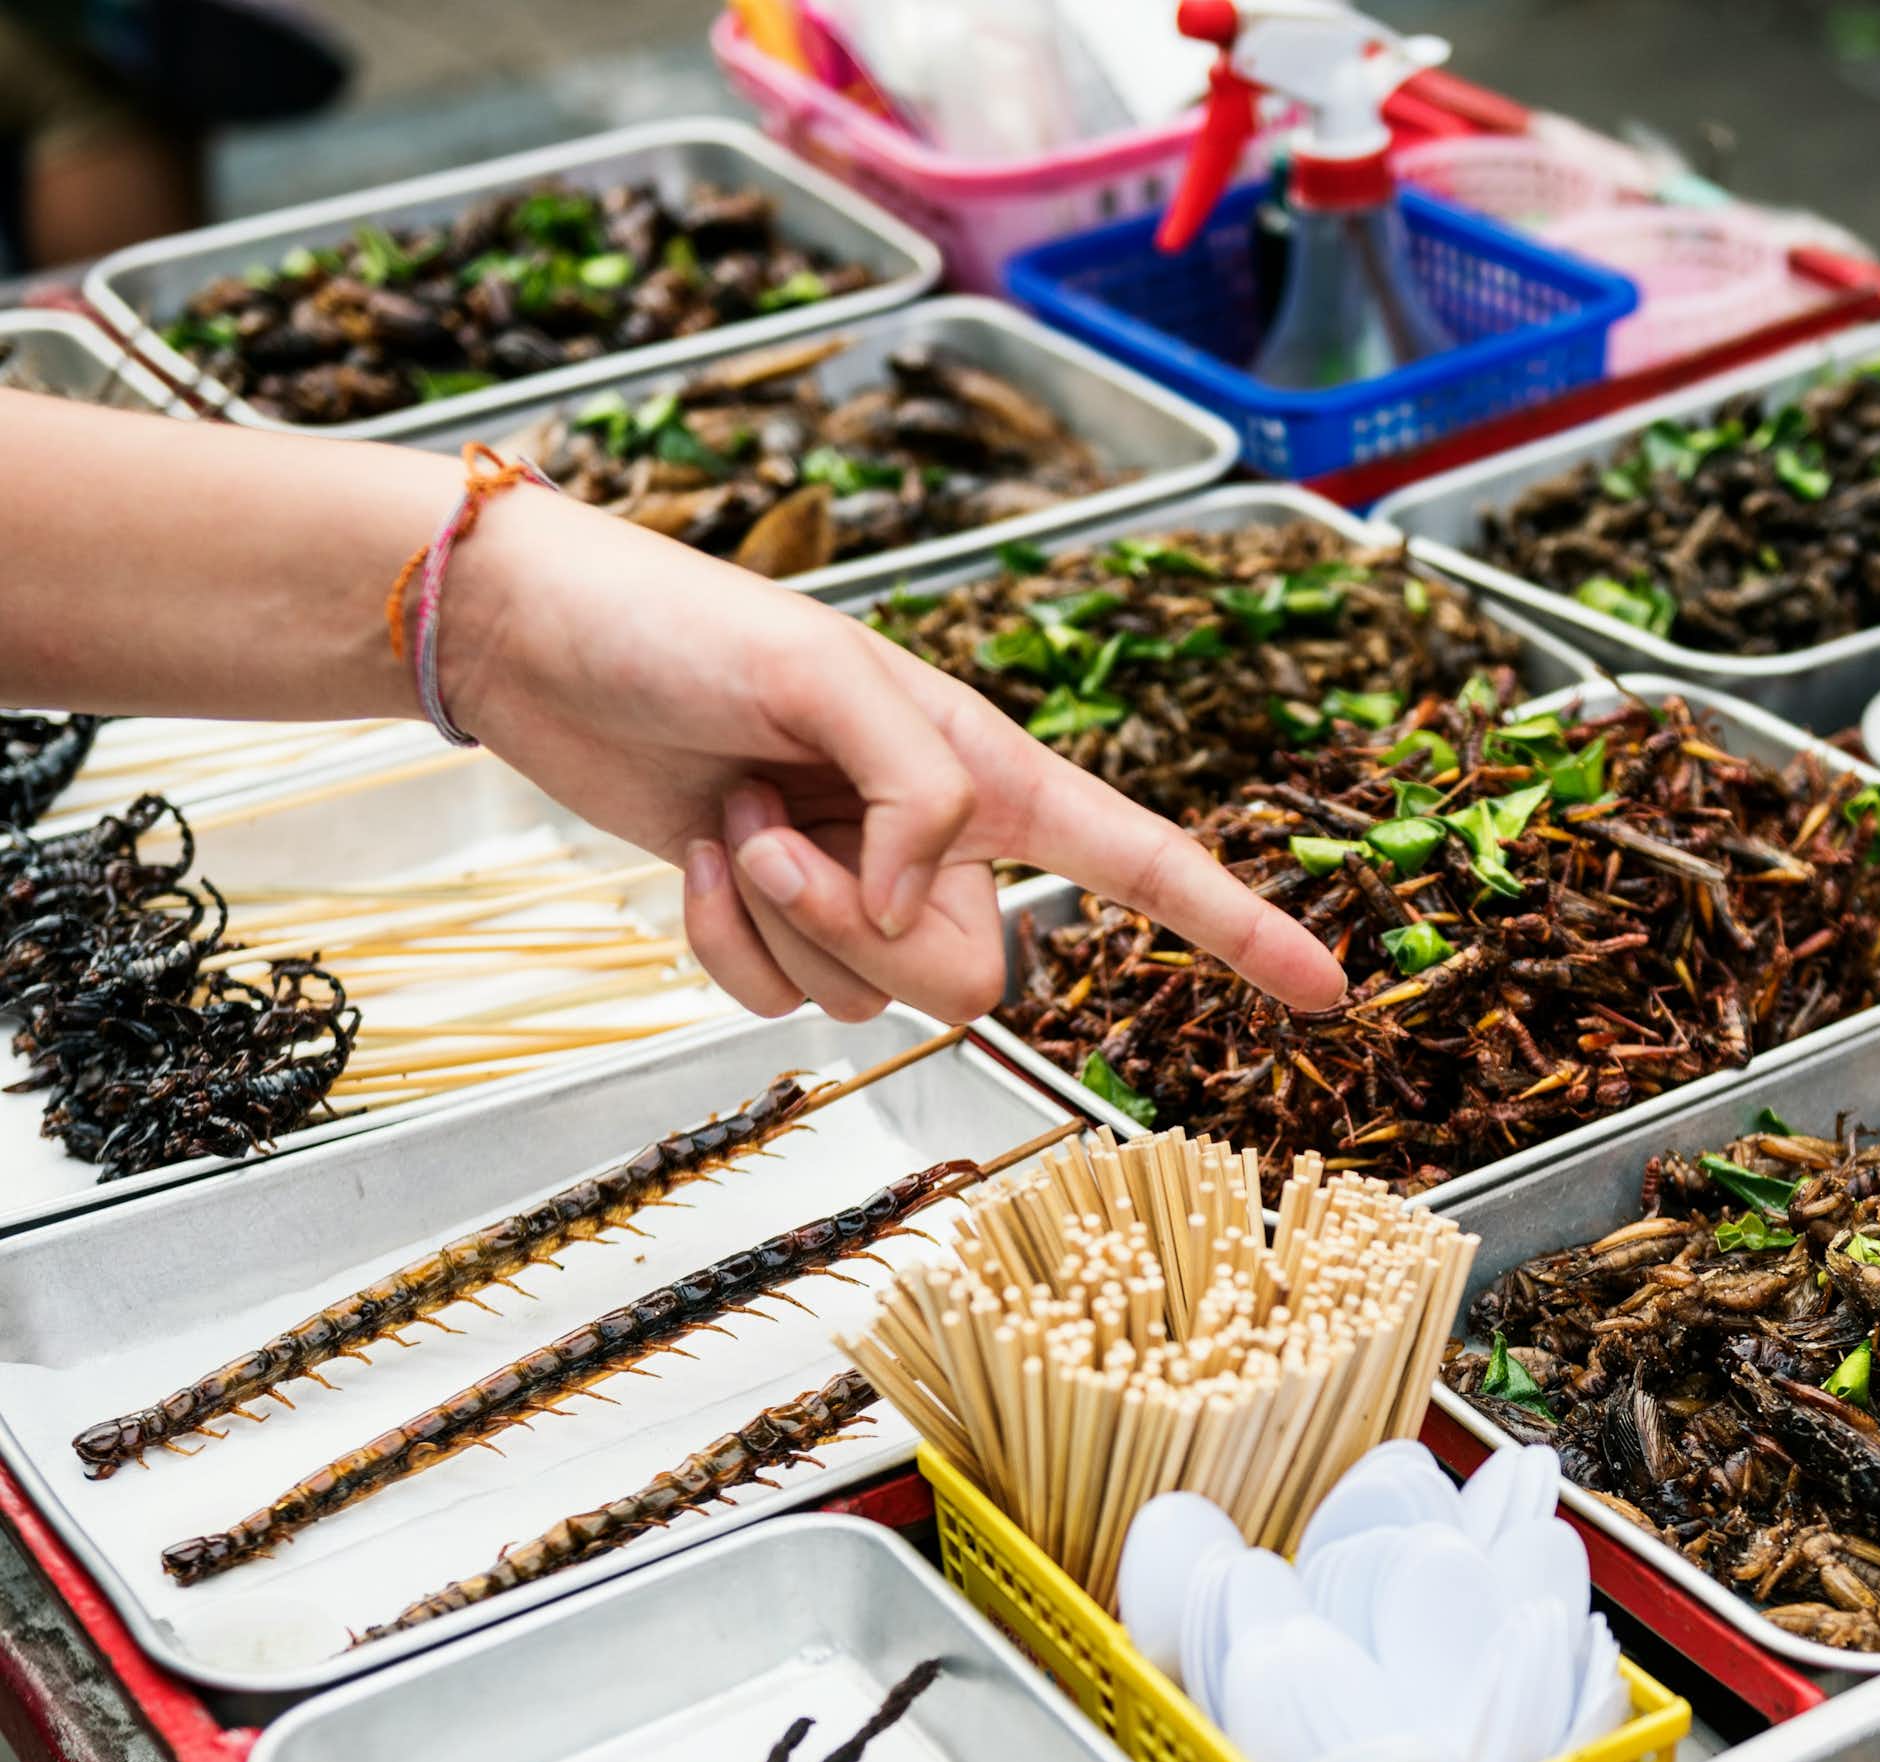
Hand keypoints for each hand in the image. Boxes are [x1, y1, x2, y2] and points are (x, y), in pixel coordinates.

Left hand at [439, 484, 1348, 1023]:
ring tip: (731, 813)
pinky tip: (694, 853)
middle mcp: (939, 845)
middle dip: (862, 924)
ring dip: (774, 919)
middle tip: (779, 823)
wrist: (539, 646)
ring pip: (869, 1000)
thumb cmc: (679, 623)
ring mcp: (857, 892)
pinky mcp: (777, 927)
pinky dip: (722, 941)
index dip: (1238, 929)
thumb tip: (932, 903)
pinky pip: (782, 1004)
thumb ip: (919, 789)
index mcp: (990, 774)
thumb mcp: (824, 672)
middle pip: (976, 978)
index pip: (1146, 860)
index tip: (1324, 992)